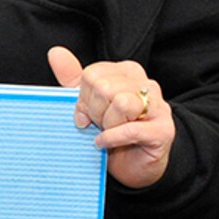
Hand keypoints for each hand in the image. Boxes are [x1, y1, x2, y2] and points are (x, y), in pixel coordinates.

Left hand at [47, 46, 172, 188]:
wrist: (132, 165)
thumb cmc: (111, 131)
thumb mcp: (87, 103)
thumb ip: (72, 78)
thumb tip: (55, 53)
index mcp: (127, 72)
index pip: (92, 74)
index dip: (82, 98)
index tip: (86, 114)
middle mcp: (146, 84)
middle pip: (104, 87)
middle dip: (95, 112)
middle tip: (99, 124)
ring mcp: (158, 107)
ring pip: (121, 103)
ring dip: (107, 124)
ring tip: (107, 132)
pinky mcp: (163, 130)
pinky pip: (131, 129)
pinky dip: (111, 138)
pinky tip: (104, 143)